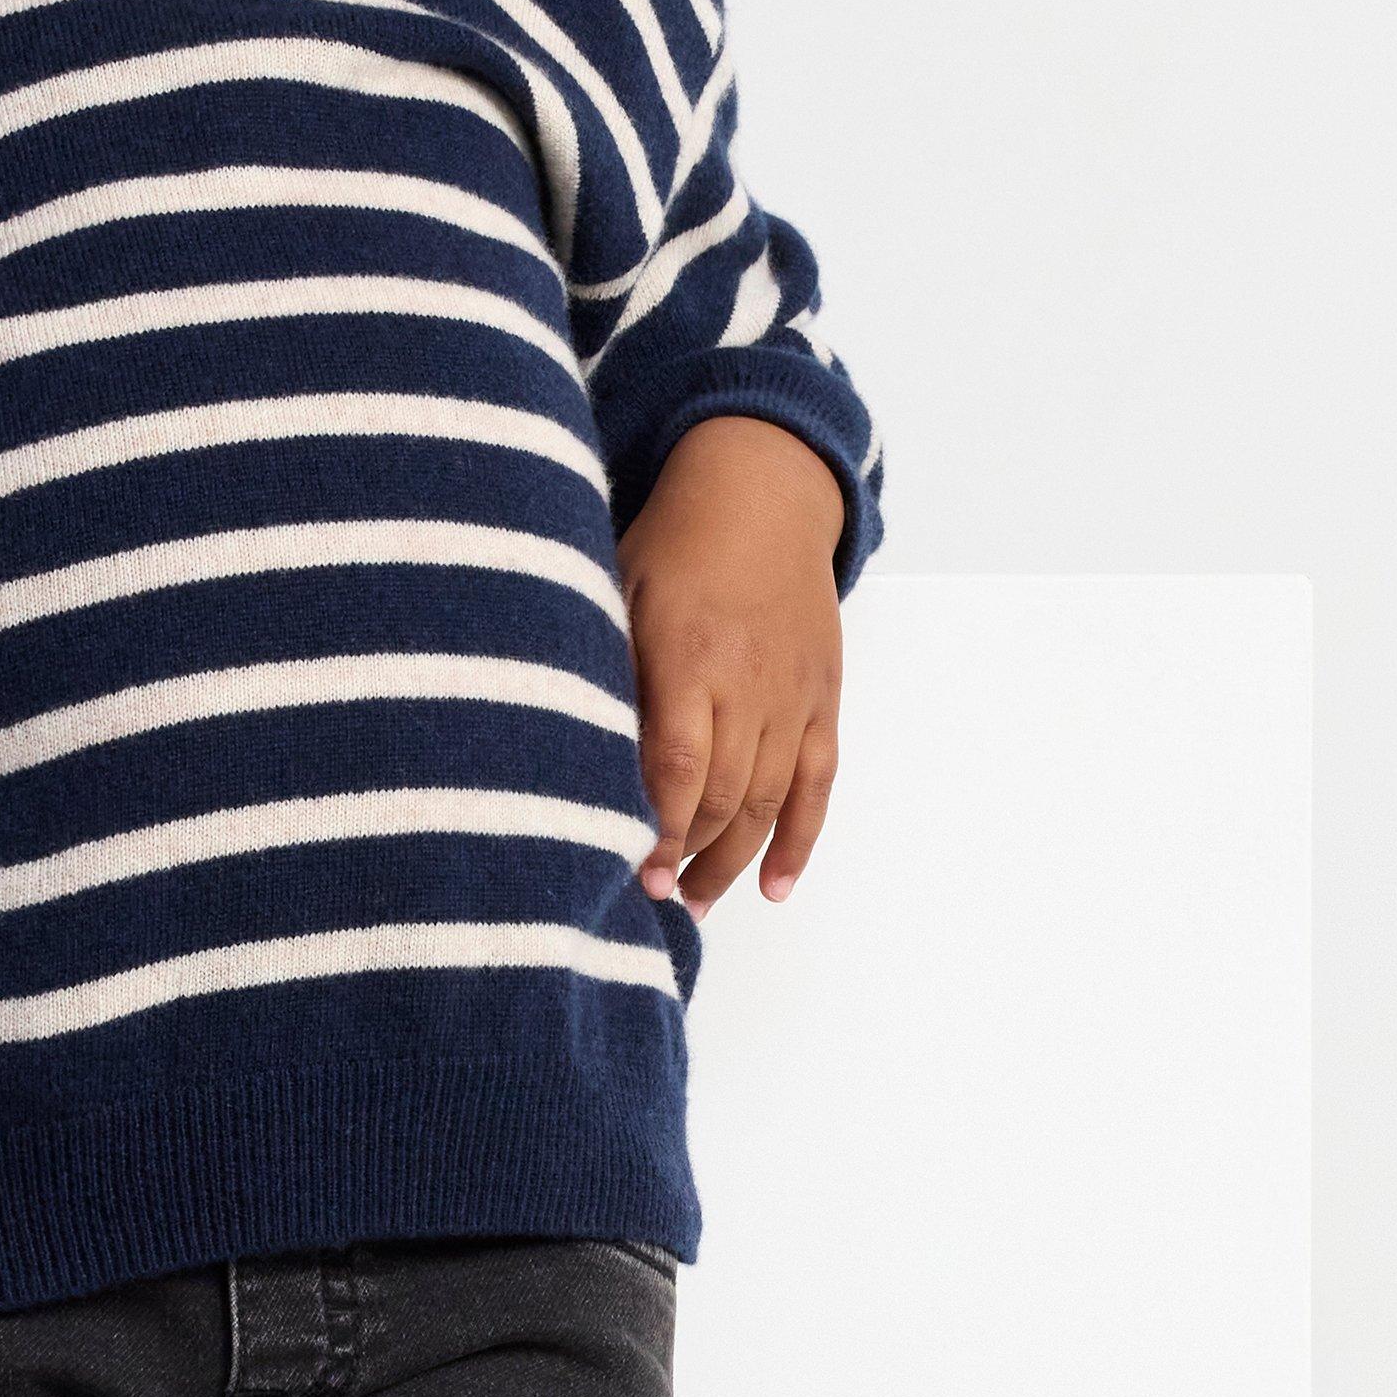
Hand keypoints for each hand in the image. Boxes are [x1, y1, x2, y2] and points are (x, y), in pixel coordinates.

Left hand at [614, 416, 846, 913]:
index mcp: (692, 655)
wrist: (763, 493)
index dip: (656, 829)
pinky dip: (799, 842)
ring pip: (768, 803)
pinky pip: (817, 786)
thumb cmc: (674, 544)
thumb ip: (608, 671)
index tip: (629, 875)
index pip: (676, 765)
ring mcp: (794, 697)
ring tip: (692, 904)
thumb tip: (573, 757)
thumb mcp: (618, 589)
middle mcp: (751, 683)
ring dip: (732, 863)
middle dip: (686, 858)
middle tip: (649, 901)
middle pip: (723, 796)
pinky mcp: (823, 701)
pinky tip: (773, 888)